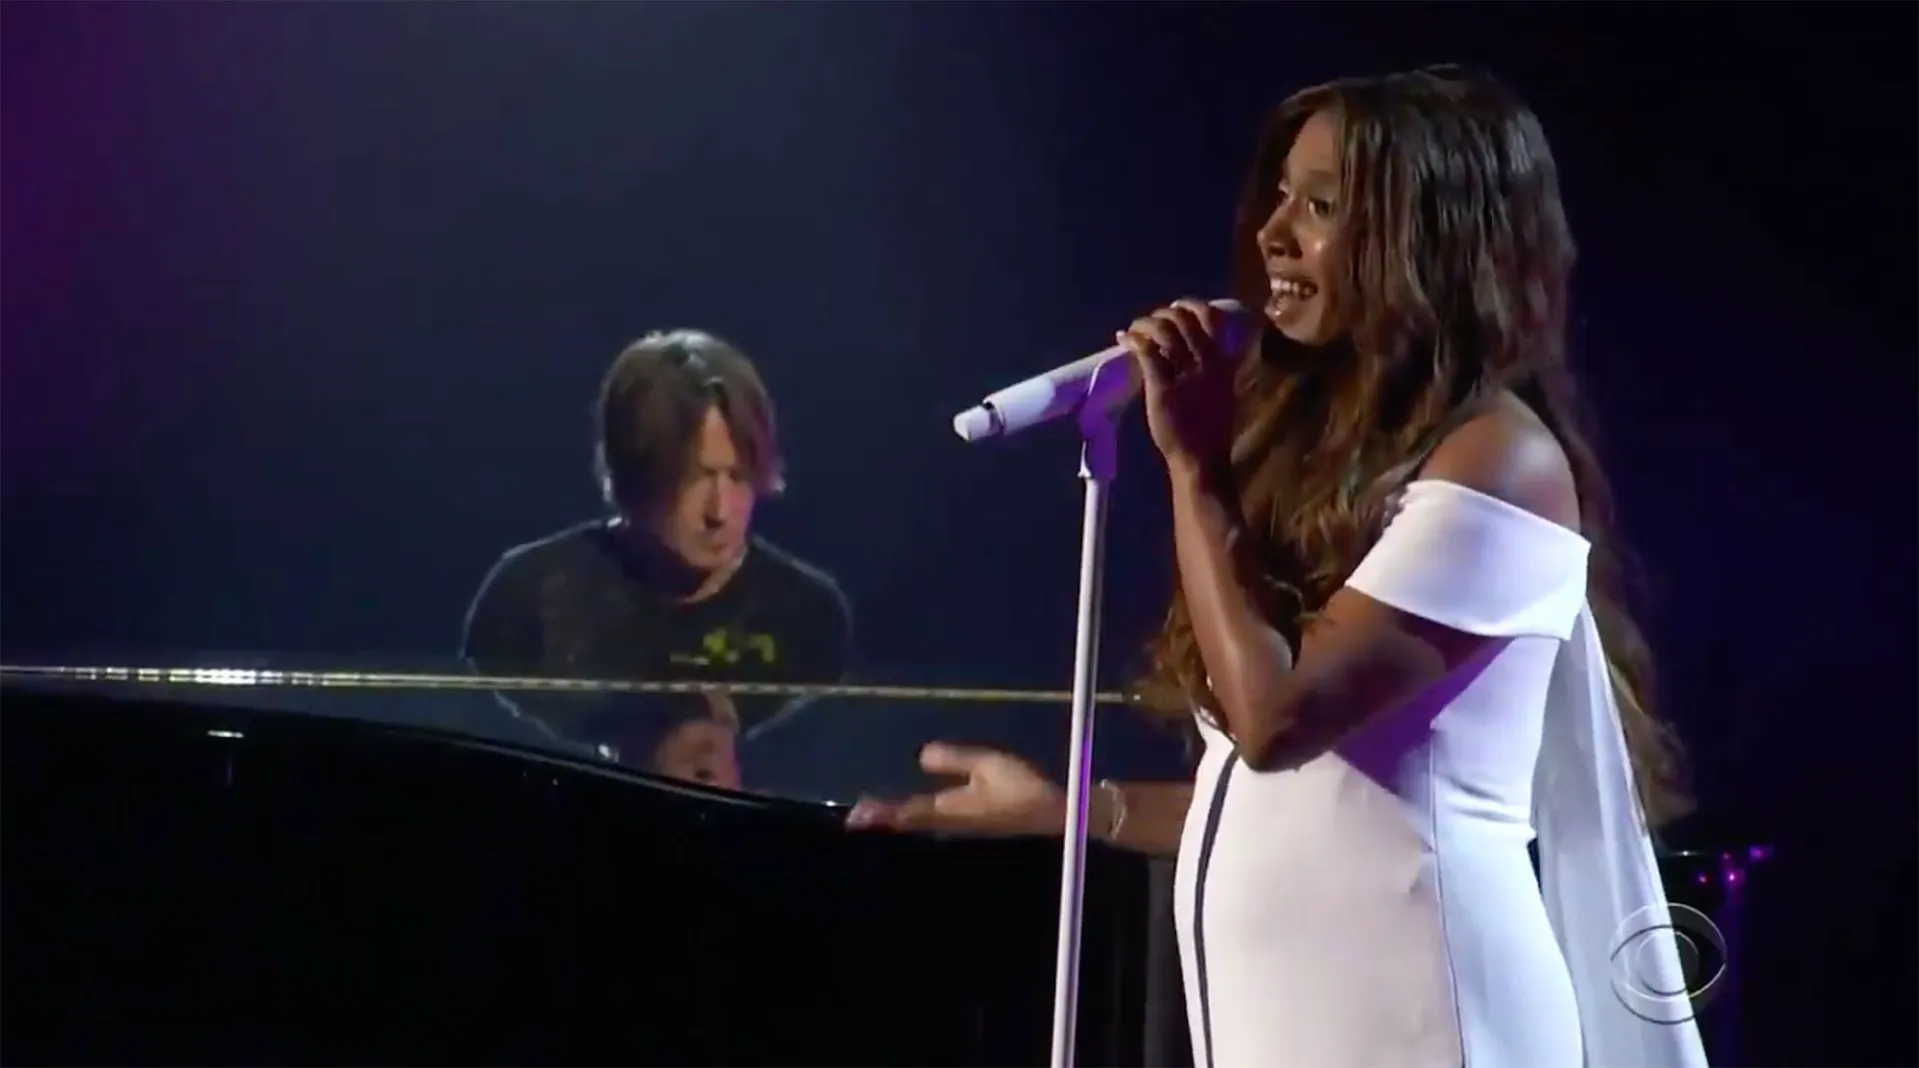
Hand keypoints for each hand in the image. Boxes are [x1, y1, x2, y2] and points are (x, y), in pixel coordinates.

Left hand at [845, 744, 1063, 836]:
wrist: (1054, 821)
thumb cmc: (1021, 791)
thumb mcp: (988, 765)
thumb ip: (954, 760)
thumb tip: (920, 757)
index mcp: (948, 810)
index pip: (905, 811)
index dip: (880, 813)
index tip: (856, 815)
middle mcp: (948, 825)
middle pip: (908, 823)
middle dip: (883, 819)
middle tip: (856, 818)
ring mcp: (960, 831)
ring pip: (920, 826)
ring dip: (898, 820)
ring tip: (876, 815)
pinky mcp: (971, 831)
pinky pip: (933, 825)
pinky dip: (916, 820)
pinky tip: (914, 816)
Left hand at [1117, 298, 1247, 474]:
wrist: (1201, 459)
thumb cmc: (1210, 430)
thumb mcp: (1223, 392)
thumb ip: (1215, 369)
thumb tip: (1199, 352)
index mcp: (1222, 363)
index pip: (1213, 319)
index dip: (1192, 306)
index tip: (1177, 308)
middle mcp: (1206, 363)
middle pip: (1184, 320)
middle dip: (1162, 315)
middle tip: (1147, 323)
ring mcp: (1185, 375)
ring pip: (1164, 331)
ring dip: (1144, 324)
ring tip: (1133, 330)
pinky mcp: (1163, 388)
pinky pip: (1148, 353)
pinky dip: (1134, 340)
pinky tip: (1125, 339)